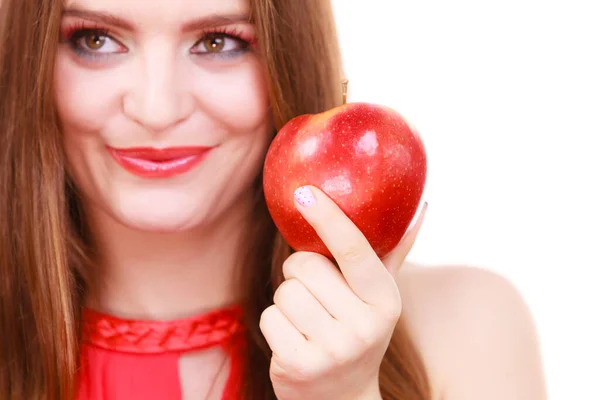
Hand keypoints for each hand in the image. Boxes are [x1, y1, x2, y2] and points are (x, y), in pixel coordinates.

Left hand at [260, 186, 426, 399]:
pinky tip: (294, 340)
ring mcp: (332, 350)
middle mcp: (364, 326)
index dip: (329, 218)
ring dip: (287, 301)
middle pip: (304, 266)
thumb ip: (393, 253)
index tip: (305, 192)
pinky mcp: (298, 366)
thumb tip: (421, 208)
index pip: (355, 250)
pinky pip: (268, 317)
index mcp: (386, 300)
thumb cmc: (358, 331)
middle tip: (317, 295)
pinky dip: (275, 324)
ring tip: (308, 321)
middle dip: (301, 273)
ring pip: (283, 291)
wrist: (342, 398)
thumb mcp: (380, 297)